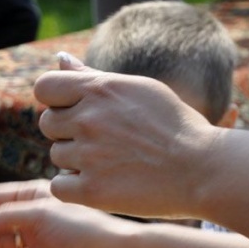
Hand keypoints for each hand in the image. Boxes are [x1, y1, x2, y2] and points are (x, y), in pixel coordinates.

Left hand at [33, 55, 216, 218]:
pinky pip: (58, 186)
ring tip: (111, 161)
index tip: (73, 110)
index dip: (55, 100)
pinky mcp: (91, 189)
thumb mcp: (137, 90)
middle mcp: (90, 120)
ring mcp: (89, 155)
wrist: (203, 169)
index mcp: (101, 90)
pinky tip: (100, 183)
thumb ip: (93, 77)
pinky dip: (73, 187)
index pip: (44, 87)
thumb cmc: (173, 126)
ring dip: (75, 160)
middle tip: (101, 140)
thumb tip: (60, 58)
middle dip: (67, 131)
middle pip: (48, 124)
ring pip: (57, 155)